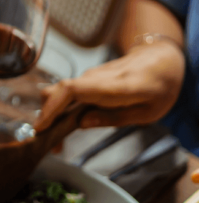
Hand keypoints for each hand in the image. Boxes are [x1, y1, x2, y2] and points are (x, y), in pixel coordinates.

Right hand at [34, 41, 185, 131]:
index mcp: (115, 87)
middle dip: (46, 115)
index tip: (42, 127)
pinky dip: (61, 109)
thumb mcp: (148, 113)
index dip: (52, 107)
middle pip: (58, 90)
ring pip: (60, 92)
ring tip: (57, 140)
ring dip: (52, 114)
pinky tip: (65, 125)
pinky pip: (68, 93)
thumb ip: (114, 118)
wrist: (161, 60)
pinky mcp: (87, 80)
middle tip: (48, 141)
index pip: (72, 90)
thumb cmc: (159, 88)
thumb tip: (81, 124)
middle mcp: (96, 78)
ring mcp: (90, 77)